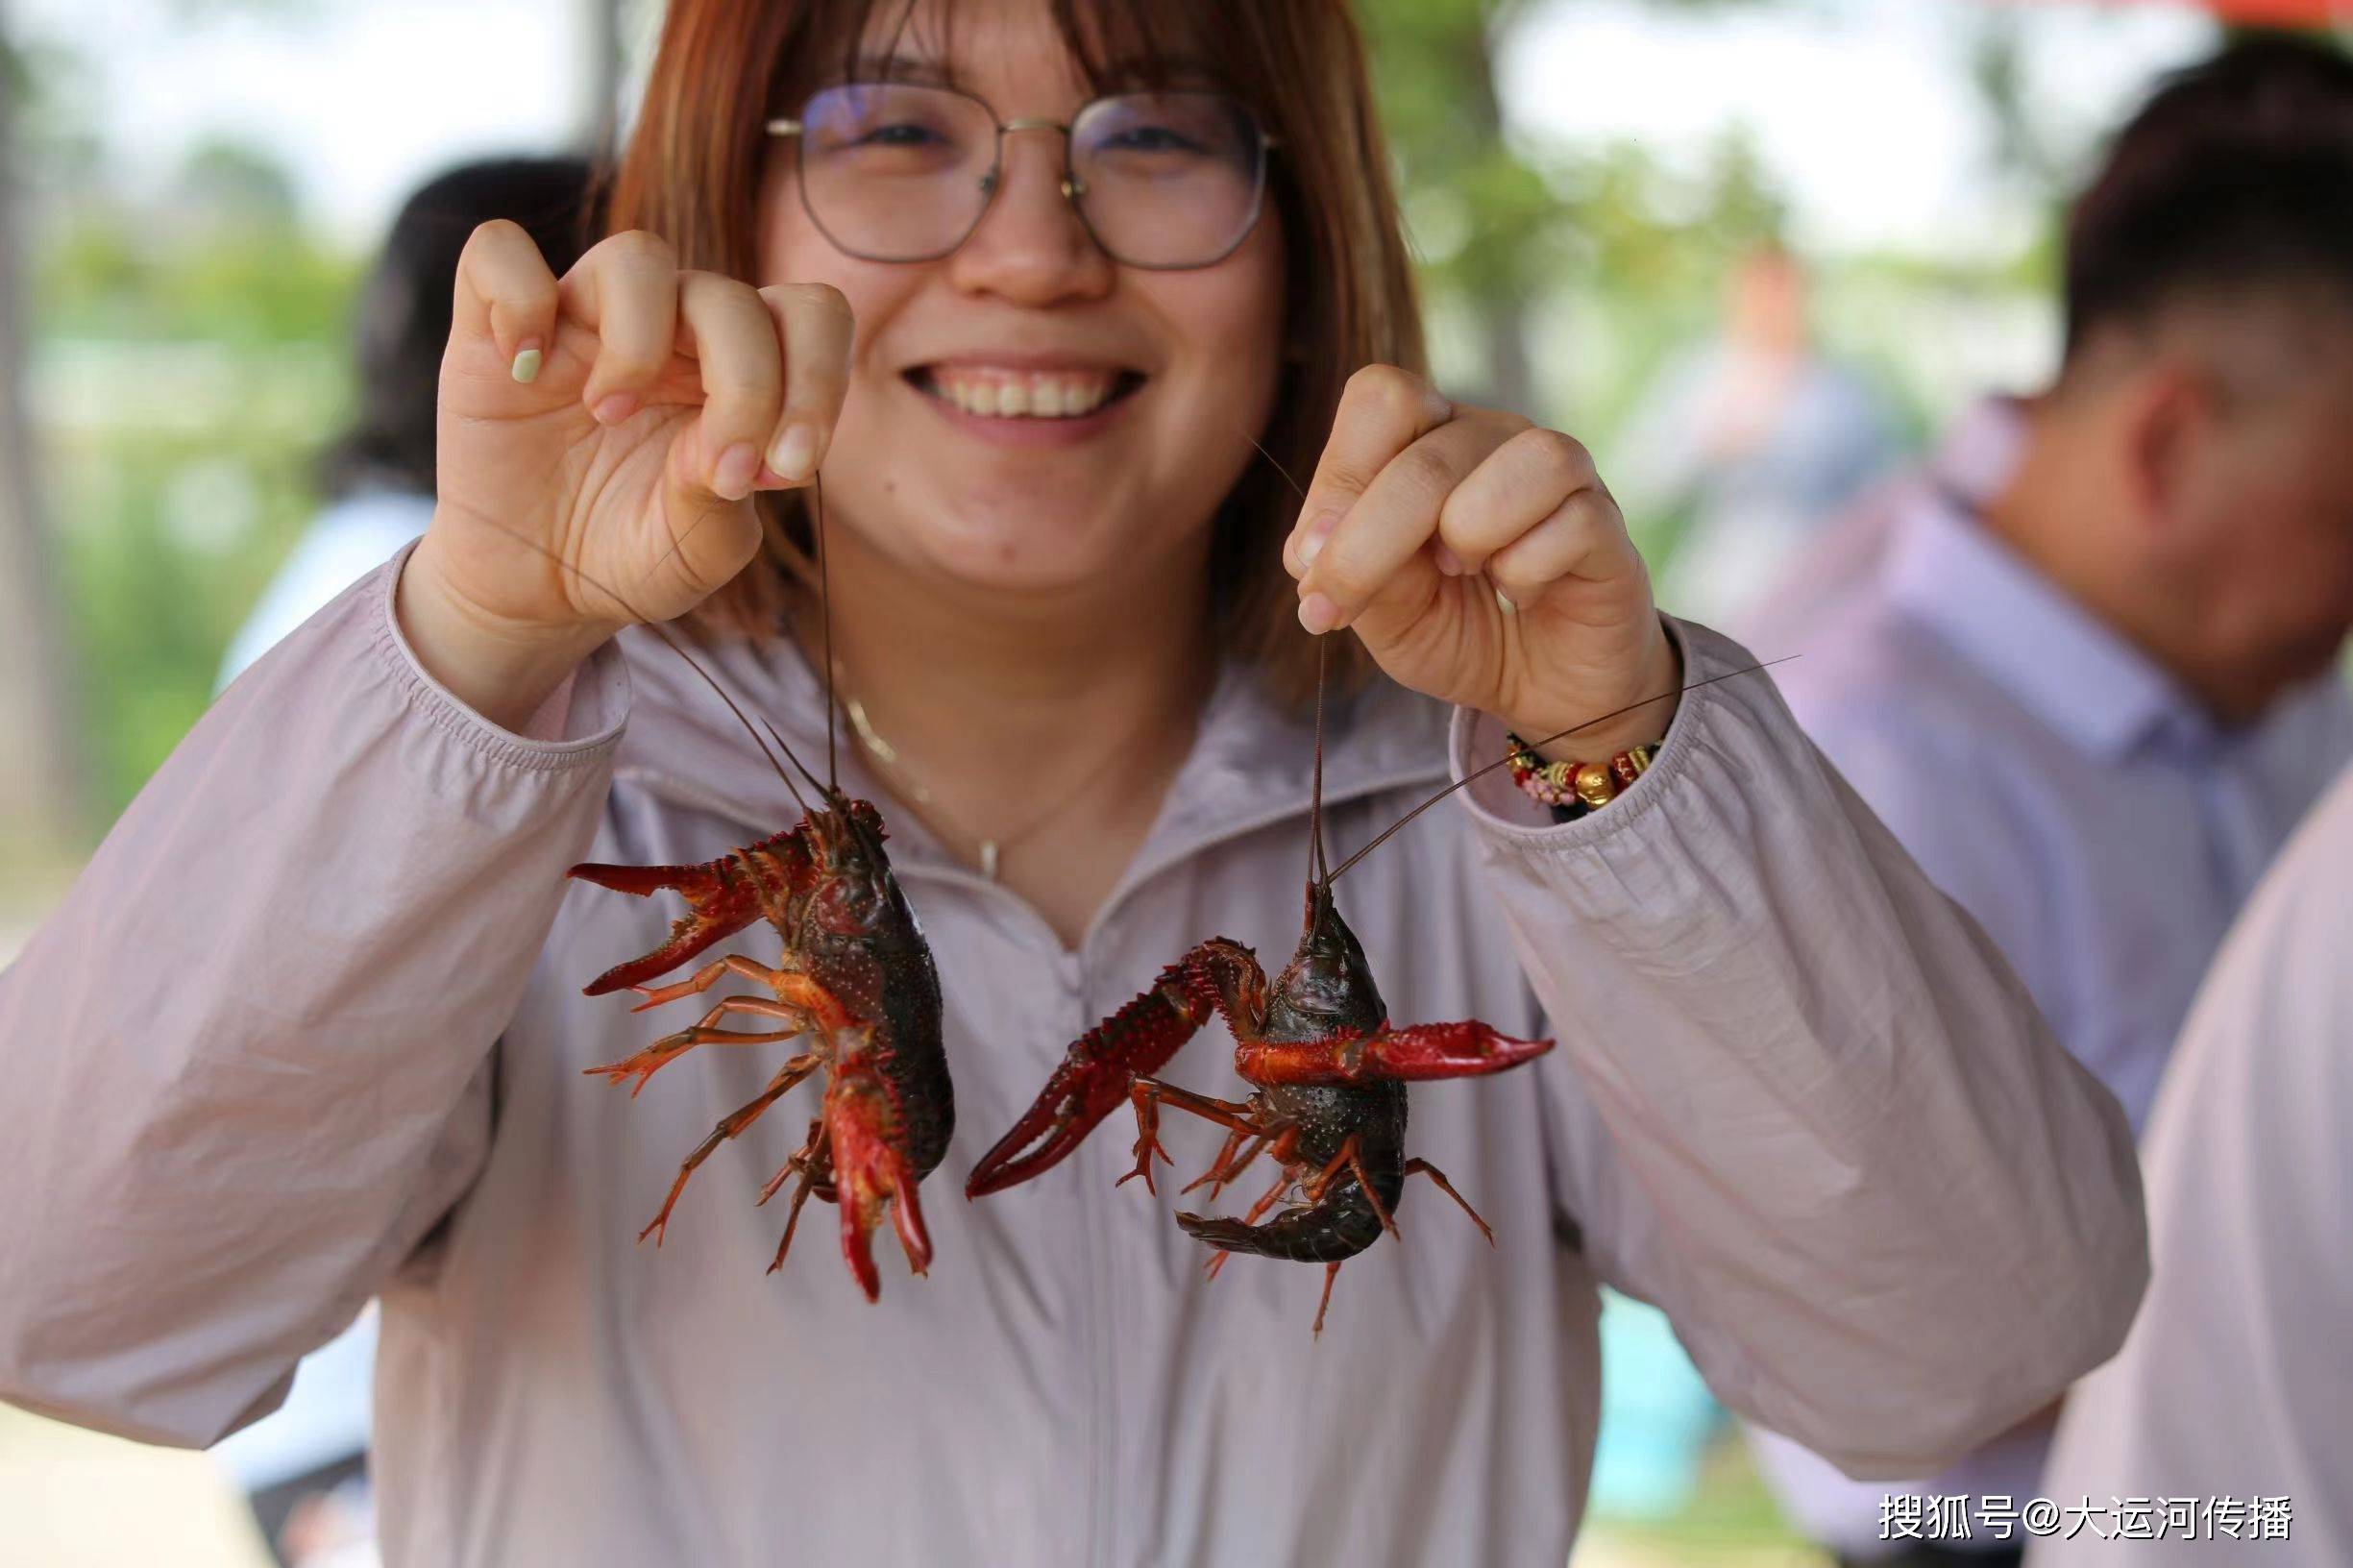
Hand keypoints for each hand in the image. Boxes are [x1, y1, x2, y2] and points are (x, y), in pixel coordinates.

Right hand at [399, 223, 853, 727]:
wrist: (534, 589)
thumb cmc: (632, 555)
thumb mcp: (698, 547)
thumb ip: (725, 495)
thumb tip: (730, 450)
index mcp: (741, 370)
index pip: (809, 315)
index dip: (818, 377)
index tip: (790, 467)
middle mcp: (672, 329)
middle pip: (730, 297)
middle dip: (747, 386)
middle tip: (718, 472)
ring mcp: (585, 319)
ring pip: (636, 256)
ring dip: (639, 341)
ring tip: (609, 414)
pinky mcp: (492, 326)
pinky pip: (499, 251)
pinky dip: (518, 298)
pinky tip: (525, 370)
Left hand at [1284, 366, 1678, 759]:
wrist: (1547, 693)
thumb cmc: (1461, 632)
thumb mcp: (1383, 615)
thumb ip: (1347, 569)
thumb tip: (1311, 544)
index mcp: (1427, 438)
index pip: (1381, 398)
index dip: (1340, 483)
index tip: (1316, 567)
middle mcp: (1492, 436)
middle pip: (1425, 454)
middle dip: (1367, 546)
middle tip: (1341, 608)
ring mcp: (1558, 470)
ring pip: (1510, 464)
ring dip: (1468, 537)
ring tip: (1469, 573)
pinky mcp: (1606, 520)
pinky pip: (1568, 522)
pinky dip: (1528, 571)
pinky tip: (1525, 594)